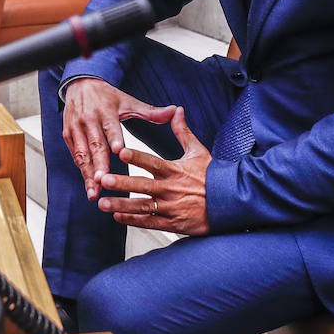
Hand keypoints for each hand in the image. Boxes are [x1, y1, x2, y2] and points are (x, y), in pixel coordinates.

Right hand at [62, 77, 176, 199]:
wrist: (80, 84)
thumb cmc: (107, 97)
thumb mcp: (128, 102)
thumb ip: (150, 112)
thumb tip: (175, 111)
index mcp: (106, 111)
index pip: (111, 126)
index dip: (114, 138)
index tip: (119, 151)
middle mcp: (89, 119)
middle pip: (94, 144)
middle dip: (98, 164)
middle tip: (102, 181)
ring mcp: (76, 128)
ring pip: (81, 154)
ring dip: (87, 174)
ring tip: (94, 193)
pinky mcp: (68, 135)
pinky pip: (75, 155)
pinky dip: (82, 171)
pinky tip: (89, 187)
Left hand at [96, 107, 211, 235]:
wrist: (229, 204)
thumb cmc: (212, 176)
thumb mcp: (198, 151)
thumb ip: (182, 132)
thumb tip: (177, 109)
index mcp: (175, 170)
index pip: (152, 162)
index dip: (137, 157)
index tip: (121, 152)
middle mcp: (170, 189)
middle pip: (142, 186)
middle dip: (122, 183)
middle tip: (104, 180)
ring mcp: (171, 208)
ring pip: (142, 207)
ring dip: (122, 206)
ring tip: (103, 203)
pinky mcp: (173, 223)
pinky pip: (150, 223)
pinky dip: (133, 221)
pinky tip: (117, 217)